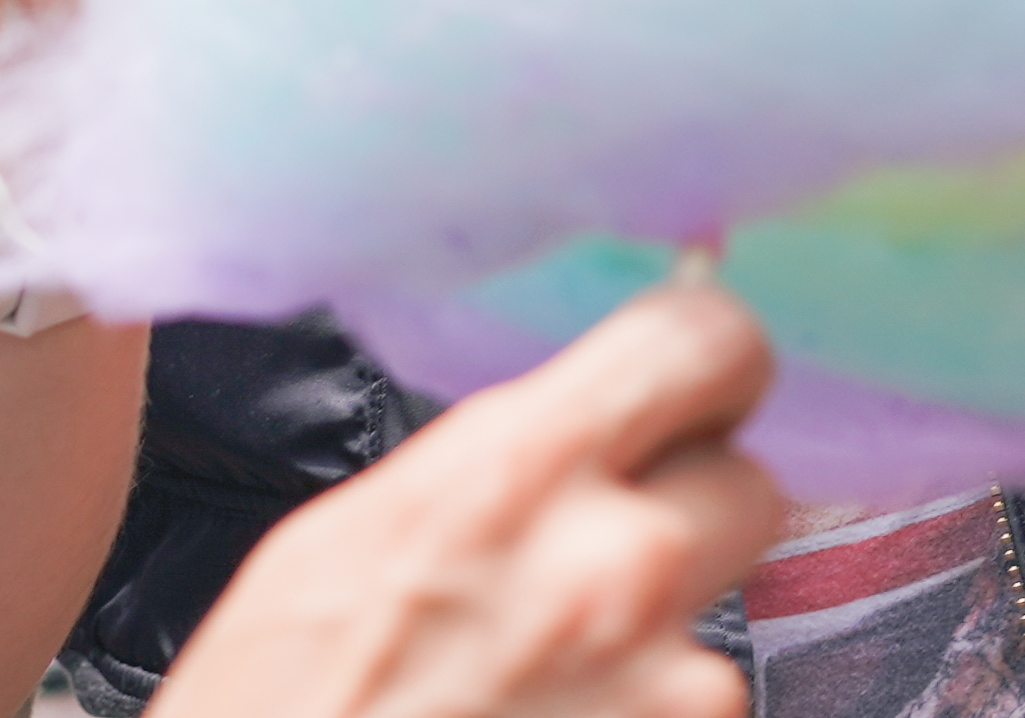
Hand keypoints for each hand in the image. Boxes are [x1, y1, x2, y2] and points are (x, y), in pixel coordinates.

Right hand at [151, 273, 783, 717]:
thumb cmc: (276, 709)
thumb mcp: (351, 535)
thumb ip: (496, 464)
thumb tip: (579, 424)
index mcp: (519, 473)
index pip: (703, 343)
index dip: (707, 362)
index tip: (691, 387)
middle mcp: (618, 568)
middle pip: (748, 486)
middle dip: (690, 515)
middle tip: (608, 558)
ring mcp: (666, 688)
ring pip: (717, 625)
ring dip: (655, 646)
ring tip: (542, 684)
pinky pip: (693, 717)